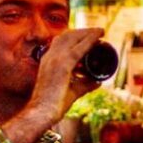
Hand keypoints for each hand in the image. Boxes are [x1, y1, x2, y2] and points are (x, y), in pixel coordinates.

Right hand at [5, 28, 104, 142]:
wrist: (42, 112)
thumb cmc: (54, 104)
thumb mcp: (73, 90)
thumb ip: (85, 84)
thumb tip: (98, 81)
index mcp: (48, 60)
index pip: (61, 40)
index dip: (75, 35)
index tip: (89, 35)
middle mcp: (50, 56)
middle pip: (67, 35)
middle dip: (83, 31)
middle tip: (98, 32)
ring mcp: (55, 60)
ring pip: (73, 37)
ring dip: (87, 32)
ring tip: (100, 31)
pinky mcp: (62, 66)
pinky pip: (79, 49)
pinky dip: (90, 40)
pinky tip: (99, 36)